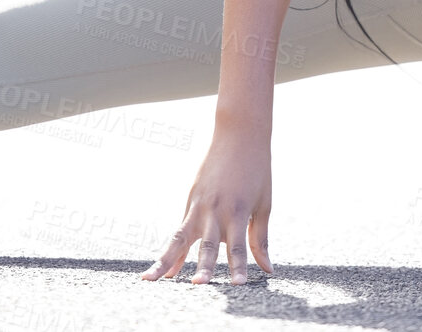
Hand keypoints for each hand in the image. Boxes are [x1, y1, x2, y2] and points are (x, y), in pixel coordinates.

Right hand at [140, 128, 273, 284]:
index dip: (238, 267)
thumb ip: (260, 239)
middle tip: (198, 285)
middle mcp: (215, 209)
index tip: (237, 286)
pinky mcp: (190, 200)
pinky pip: (180, 230)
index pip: (238, 245)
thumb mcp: (264, 204)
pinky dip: (172, 250)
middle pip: (207, 244)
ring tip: (153, 280)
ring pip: (180, 238)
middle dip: (202, 266)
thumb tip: (267, 270)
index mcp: (238, 210)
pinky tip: (165, 271)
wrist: (238, 135)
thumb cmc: (257, 170)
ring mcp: (199, 204)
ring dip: (167, 260)